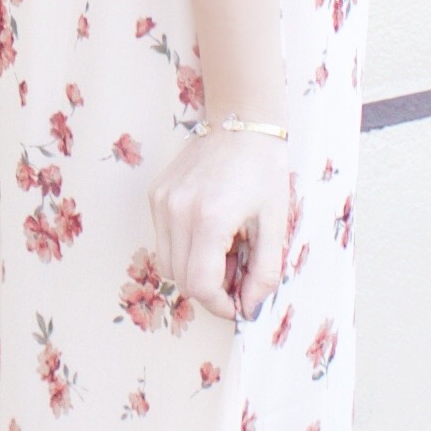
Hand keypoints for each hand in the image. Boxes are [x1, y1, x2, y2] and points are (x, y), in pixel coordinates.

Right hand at [148, 126, 289, 321]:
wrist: (242, 121)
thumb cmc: (264, 170)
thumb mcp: (275, 224)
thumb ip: (264, 271)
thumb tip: (250, 309)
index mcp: (210, 219)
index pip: (200, 286)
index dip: (220, 304)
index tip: (239, 303)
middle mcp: (177, 212)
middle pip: (181, 280)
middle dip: (210, 289)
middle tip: (237, 270)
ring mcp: (161, 203)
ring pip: (167, 264)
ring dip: (195, 269)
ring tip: (224, 248)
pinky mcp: (155, 196)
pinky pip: (164, 240)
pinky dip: (185, 248)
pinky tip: (210, 230)